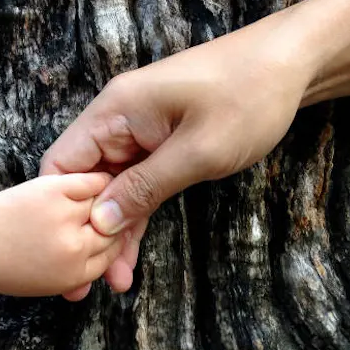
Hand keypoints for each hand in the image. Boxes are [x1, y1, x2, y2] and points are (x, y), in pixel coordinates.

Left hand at [0, 173, 124, 296]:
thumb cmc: (2, 264)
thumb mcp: (45, 283)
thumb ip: (77, 274)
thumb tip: (104, 269)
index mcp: (74, 274)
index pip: (112, 254)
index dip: (114, 241)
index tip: (112, 231)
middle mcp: (75, 247)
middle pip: (113, 231)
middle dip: (114, 221)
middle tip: (112, 211)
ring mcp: (66, 218)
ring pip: (105, 204)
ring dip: (108, 198)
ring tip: (106, 194)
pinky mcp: (56, 191)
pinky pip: (92, 182)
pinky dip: (99, 179)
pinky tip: (99, 180)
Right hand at [40, 6, 319, 299]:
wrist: (287, 66)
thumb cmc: (246, 98)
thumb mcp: (197, 151)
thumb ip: (145, 188)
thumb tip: (100, 223)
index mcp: (114, 112)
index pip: (62, 165)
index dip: (62, 211)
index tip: (72, 253)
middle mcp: (116, 122)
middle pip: (85, 182)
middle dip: (89, 231)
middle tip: (90, 283)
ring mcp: (136, 133)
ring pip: (111, 189)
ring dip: (114, 231)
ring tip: (116, 282)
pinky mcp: (156, 144)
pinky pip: (136, 185)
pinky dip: (135, 216)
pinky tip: (130, 254)